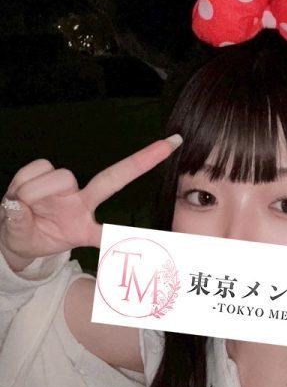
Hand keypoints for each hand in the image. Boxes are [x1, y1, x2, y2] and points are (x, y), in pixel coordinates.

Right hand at [0, 135, 181, 268]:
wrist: (9, 231)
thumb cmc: (28, 236)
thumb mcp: (29, 242)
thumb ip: (23, 228)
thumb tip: (17, 208)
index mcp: (83, 226)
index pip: (114, 230)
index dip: (136, 231)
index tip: (159, 226)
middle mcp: (80, 202)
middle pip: (111, 179)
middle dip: (142, 162)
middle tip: (171, 144)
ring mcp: (66, 188)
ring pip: (62, 177)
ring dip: (36, 194)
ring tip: (25, 208)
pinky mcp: (47, 174)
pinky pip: (39, 169)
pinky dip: (23, 183)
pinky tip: (19, 194)